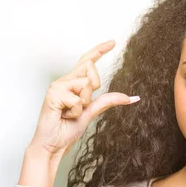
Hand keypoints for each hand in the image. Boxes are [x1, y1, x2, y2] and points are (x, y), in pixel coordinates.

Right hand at [28, 40, 139, 158]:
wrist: (53, 144)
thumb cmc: (68, 128)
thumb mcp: (92, 112)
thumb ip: (108, 101)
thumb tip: (132, 97)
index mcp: (73, 83)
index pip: (88, 62)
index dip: (100, 50)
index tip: (113, 42)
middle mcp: (64, 81)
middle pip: (90, 68)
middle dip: (94, 87)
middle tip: (81, 105)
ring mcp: (57, 87)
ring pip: (86, 84)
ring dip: (84, 103)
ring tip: (70, 112)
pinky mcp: (53, 95)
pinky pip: (78, 100)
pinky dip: (76, 112)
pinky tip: (64, 116)